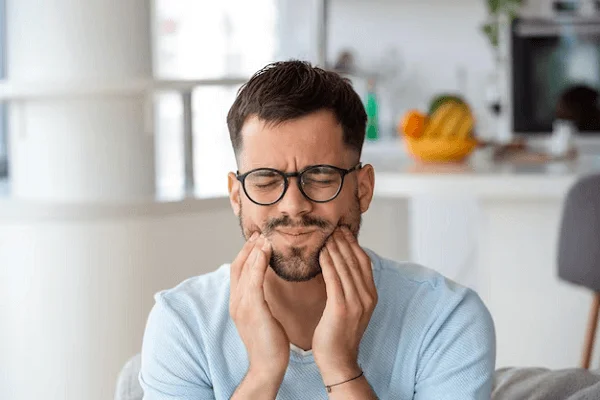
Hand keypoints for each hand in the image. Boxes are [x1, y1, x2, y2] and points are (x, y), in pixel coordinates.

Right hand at [229, 233, 289, 380]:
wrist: (267, 366)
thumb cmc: (269, 343)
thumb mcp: (261, 316)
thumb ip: (259, 299)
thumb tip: (264, 286)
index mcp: (238, 303)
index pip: (238, 270)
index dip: (245, 252)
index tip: (257, 239)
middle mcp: (236, 302)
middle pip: (238, 266)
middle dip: (248, 247)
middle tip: (261, 232)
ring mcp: (242, 305)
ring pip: (245, 270)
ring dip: (254, 251)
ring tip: (265, 237)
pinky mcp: (253, 310)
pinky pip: (254, 281)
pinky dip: (258, 263)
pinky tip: (266, 252)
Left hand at [312, 226, 377, 383]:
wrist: (337, 360)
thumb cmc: (338, 333)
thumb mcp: (351, 308)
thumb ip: (350, 288)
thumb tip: (342, 266)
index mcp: (371, 295)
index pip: (363, 262)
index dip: (354, 244)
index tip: (343, 231)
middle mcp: (367, 296)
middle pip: (355, 261)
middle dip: (344, 242)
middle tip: (333, 227)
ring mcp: (356, 302)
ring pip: (345, 267)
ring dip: (335, 248)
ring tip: (326, 234)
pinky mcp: (341, 308)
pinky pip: (334, 279)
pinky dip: (328, 262)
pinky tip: (321, 252)